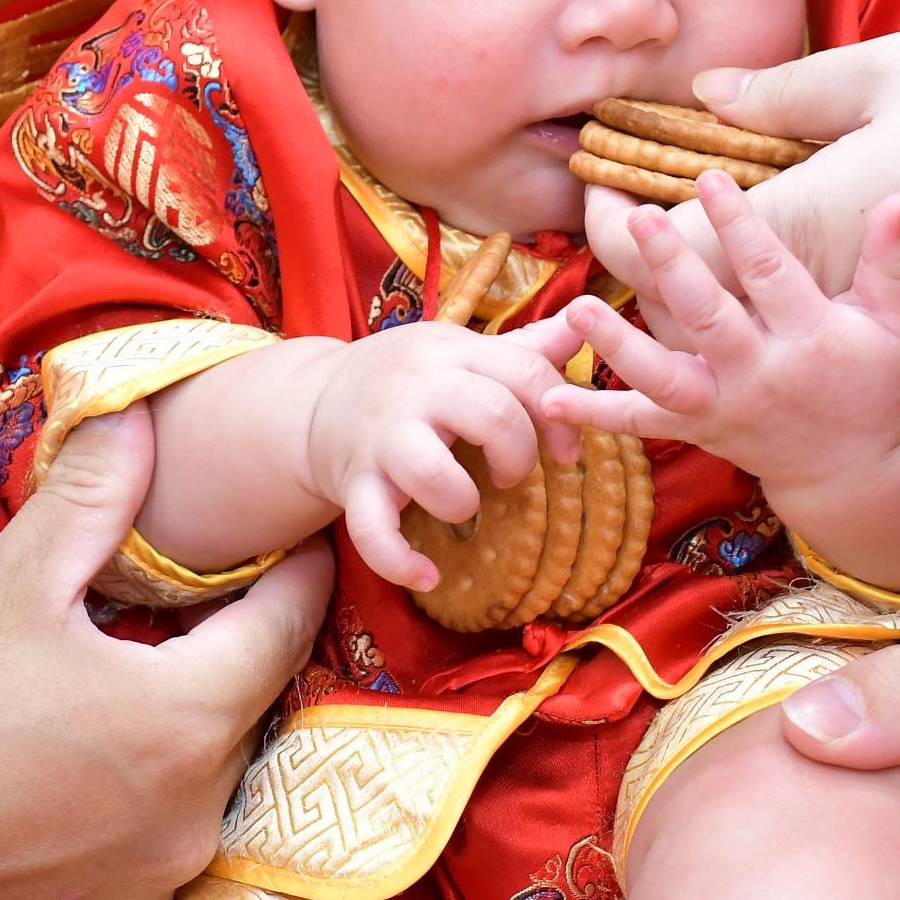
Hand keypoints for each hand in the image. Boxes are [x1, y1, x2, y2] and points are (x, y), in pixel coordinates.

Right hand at [0, 403, 330, 899]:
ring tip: (104, 701)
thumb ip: (93, 500)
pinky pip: (145, 864)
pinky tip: (66, 787)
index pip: (283, 632)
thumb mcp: (7, 583)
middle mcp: (189, 820)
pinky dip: (125, 820)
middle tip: (176, 617)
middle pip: (238, 715)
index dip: (295, 579)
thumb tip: (139, 418)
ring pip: (195, 792)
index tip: (300, 545)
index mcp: (184, 721)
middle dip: (217, 662)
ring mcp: (147, 892)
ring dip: (170, 745)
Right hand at [306, 317, 578, 590]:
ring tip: (465, 507)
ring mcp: (381, 437)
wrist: (314, 401)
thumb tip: (586, 322)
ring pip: (432, 472)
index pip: (525, 371)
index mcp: (452, 353)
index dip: (561, 417)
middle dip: (518, 456)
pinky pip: (372, 531)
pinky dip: (400, 563)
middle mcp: (416, 389)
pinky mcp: (352, 483)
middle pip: (492, 415)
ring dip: (462, 502)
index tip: (568, 453)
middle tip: (512, 476)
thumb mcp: (460, 352)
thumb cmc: (407, 381)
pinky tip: (427, 577)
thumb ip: (524, 347)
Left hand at [548, 174, 899, 509]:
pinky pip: (641, 423)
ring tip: (574, 308)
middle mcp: (760, 375)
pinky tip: (549, 395)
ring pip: (663, 377)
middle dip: (673, 268)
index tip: (708, 178)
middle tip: (638, 220)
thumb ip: (891, 261)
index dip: (739, 225)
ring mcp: (723, 406)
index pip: (770, 272)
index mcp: (809, 338)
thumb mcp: (895, 324)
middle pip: (708, 317)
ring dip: (616, 345)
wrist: (856, 471)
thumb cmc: (875, 382)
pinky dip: (596, 413)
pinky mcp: (697, 430)